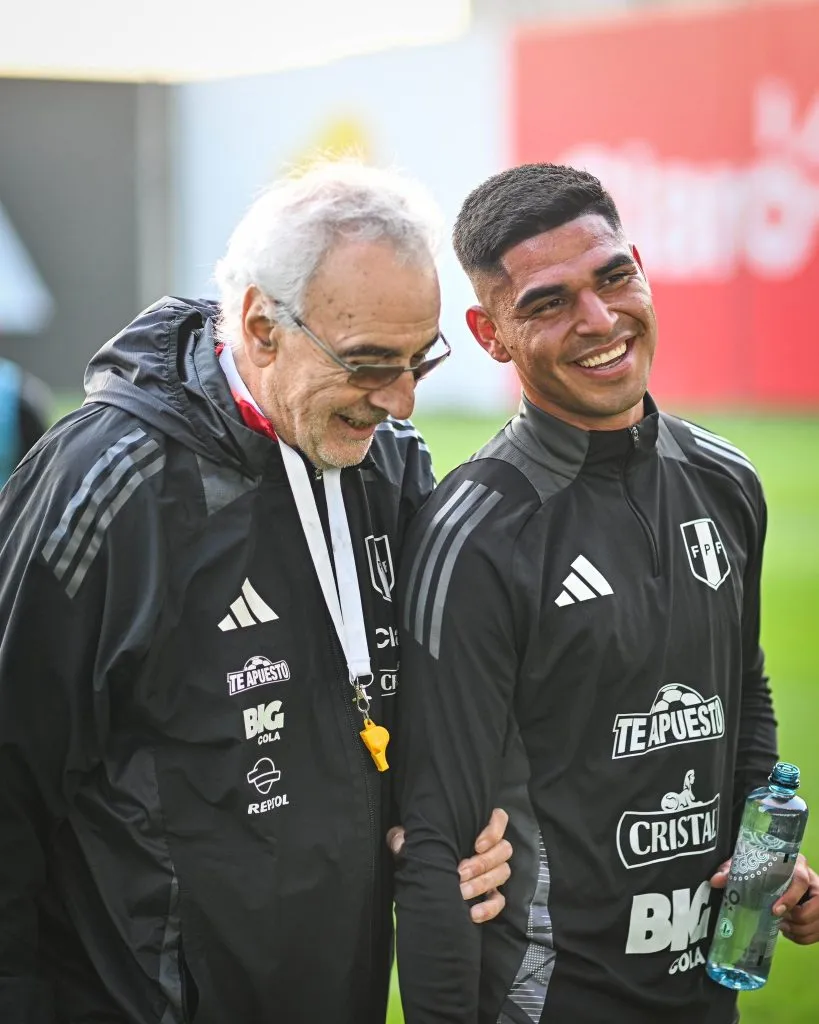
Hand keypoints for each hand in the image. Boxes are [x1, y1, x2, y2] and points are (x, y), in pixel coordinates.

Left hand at [386, 808, 512, 924]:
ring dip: (482, 883)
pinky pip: (499, 901)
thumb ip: (403, 837)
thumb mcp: (410, 841)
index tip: (477, 844)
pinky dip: (489, 907)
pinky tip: (473, 913)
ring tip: (461, 892)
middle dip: (482, 863)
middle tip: (460, 872)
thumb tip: (401, 841)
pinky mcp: (491, 895)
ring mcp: (493, 871)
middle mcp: (489, 848)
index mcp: (474, 828)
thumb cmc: (423, 851)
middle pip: (503, 850)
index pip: (499, 819)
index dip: (494, 829)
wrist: (424, 881)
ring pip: (502, 873)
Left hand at [710, 854, 818, 943]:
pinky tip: (788, 930)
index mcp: (797, 864)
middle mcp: (813, 880)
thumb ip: (733, 870)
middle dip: (795, 919)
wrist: (778, 866)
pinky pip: (816, 933)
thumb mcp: (749, 864)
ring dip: (798, 930)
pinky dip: (802, 937)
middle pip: (814, 907)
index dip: (790, 897)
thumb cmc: (764, 865)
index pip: (801, 880)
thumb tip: (715, 880)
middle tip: (777, 921)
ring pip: (817, 923)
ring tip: (781, 925)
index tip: (774, 911)